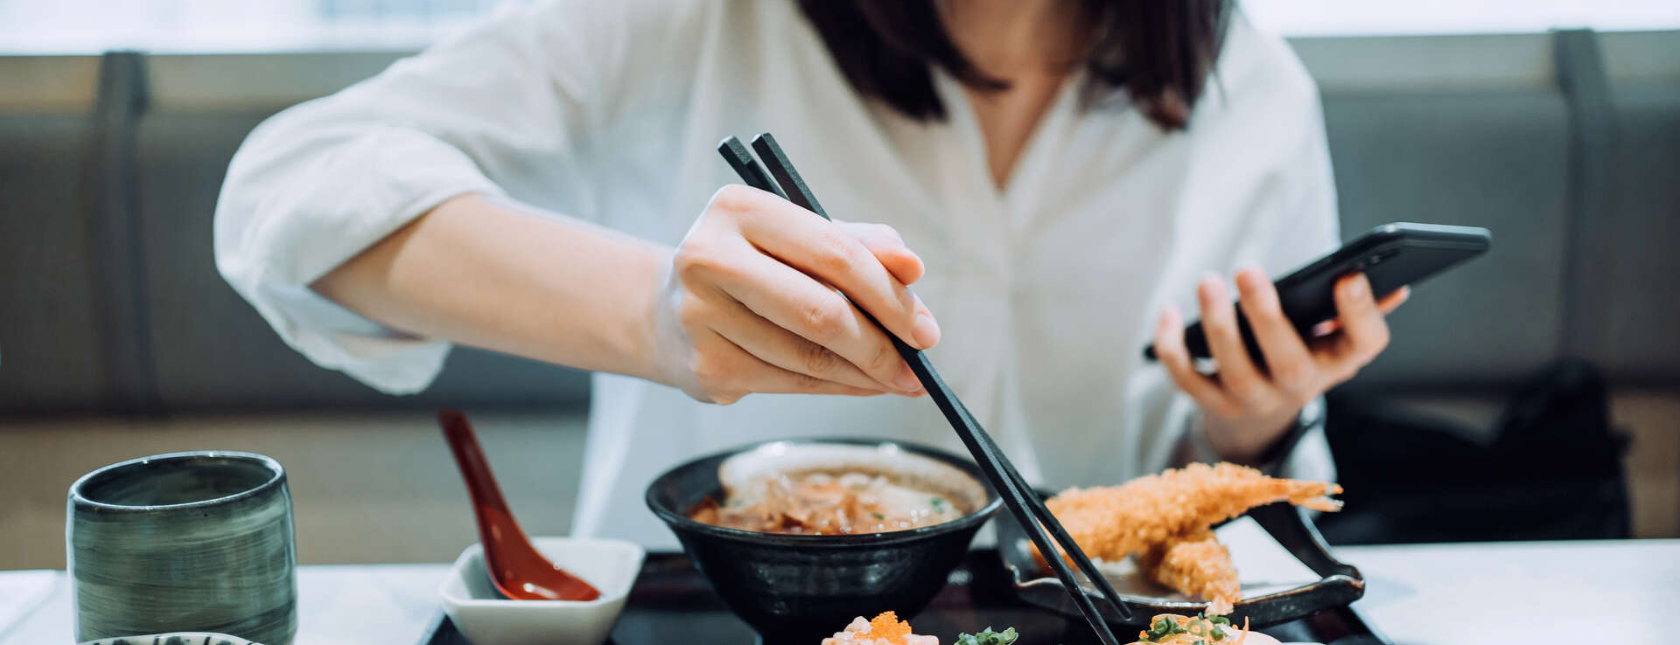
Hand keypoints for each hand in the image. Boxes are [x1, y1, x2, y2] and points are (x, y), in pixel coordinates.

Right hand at [649, 185, 939, 403]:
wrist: (666, 310)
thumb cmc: (753, 265)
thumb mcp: (802, 238)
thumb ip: (861, 246)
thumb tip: (913, 269)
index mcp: (739, 208)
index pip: (834, 254)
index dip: (889, 296)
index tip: (926, 330)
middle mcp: (708, 257)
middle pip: (820, 312)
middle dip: (880, 346)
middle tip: (917, 369)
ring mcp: (700, 316)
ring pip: (807, 357)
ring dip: (862, 375)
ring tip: (892, 378)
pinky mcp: (704, 366)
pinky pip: (789, 383)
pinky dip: (834, 387)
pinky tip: (857, 383)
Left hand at [1152, 267, 1408, 461]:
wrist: (1260, 415)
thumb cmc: (1301, 355)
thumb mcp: (1334, 339)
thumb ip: (1357, 312)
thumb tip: (1395, 284)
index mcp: (1337, 363)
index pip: (1363, 345)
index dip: (1360, 314)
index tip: (1348, 276)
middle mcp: (1299, 389)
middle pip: (1289, 362)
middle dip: (1267, 316)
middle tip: (1247, 269)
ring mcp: (1254, 401)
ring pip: (1235, 372)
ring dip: (1217, 326)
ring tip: (1208, 282)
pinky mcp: (1212, 404)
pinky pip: (1188, 380)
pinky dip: (1172, 347)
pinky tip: (1168, 312)